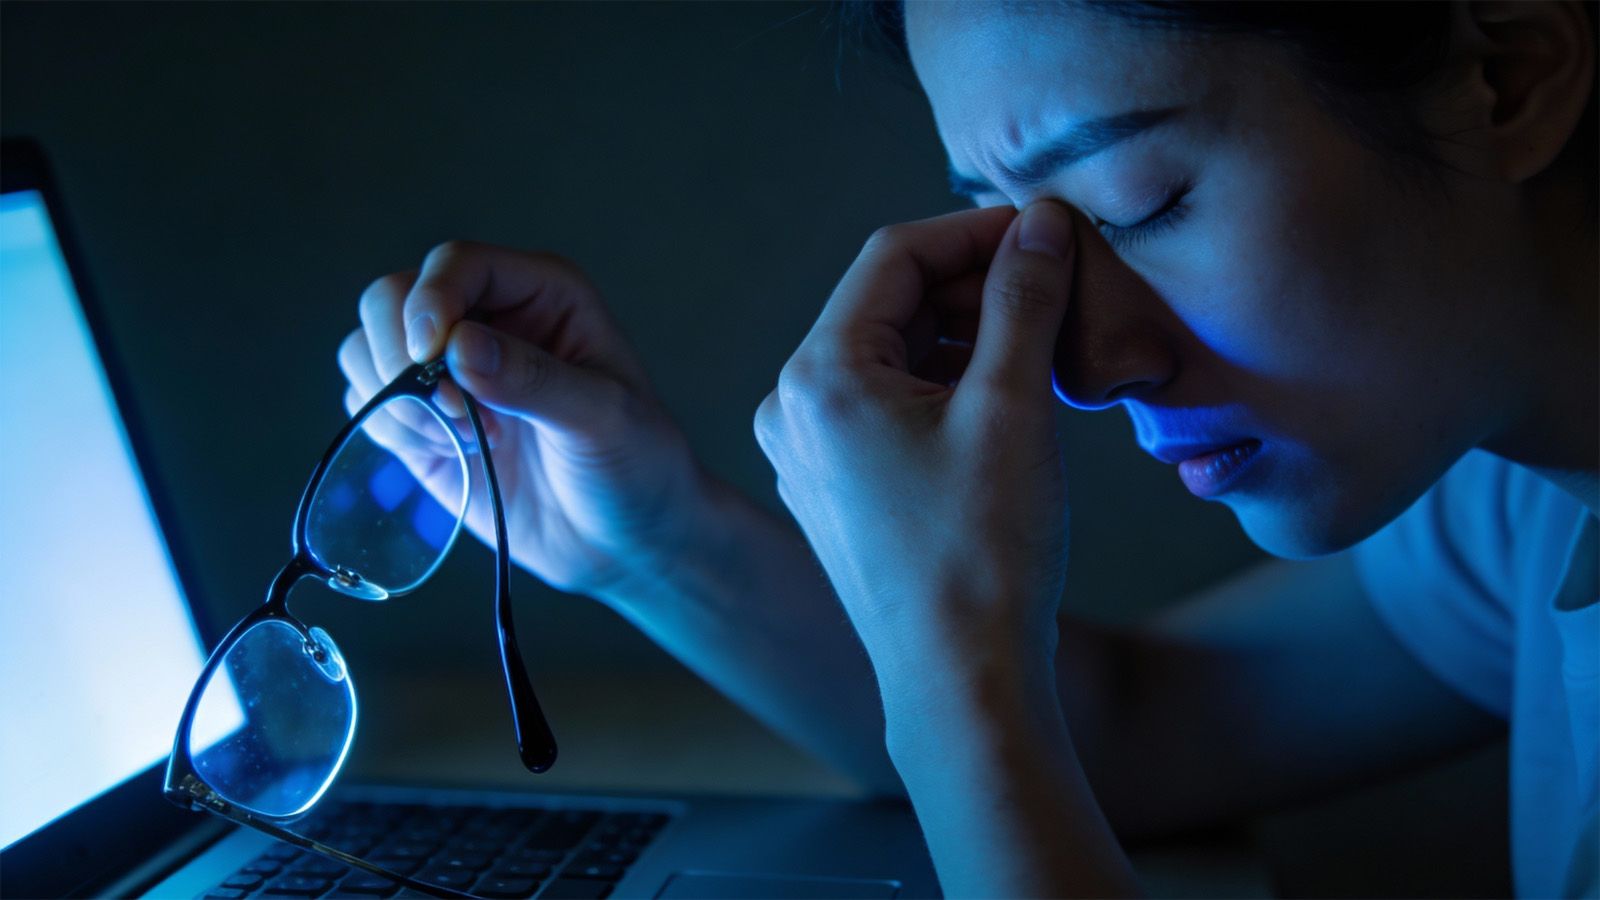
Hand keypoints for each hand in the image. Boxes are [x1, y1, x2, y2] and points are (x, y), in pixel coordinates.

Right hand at [338, 241, 707, 598]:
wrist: (624, 542)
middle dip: (402, 356)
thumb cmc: (638, 466)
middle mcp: (488, 319)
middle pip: (391, 298)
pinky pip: (367, 403)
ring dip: (399, 400)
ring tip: (471, 440)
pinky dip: (393, 430)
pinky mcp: (422, 422)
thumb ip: (534, 379)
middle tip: (454, 411)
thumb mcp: (603, 418)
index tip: (428, 352)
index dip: (430, 300)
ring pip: (367, 349)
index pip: (456, 264)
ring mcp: (448, 371)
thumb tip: (458, 346)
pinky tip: (458, 455)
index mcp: (540, 293)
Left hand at [754, 201, 1078, 679]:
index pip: (893, 257)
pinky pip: (887, 406)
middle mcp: (794, 409)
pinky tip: (1007, 396)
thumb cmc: (983, 553)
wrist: (962, 680)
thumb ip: (1022, 300)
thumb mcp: (1011, 407)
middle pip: (888, 304)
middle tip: (1054, 288)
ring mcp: (810, 453)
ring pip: (891, 356)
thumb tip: (1038, 223)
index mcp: (818, 378)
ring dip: (964, 337)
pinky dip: (945, 386)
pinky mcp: (837, 488)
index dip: (974, 233)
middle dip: (973, 287)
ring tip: (1042, 345)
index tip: (1043, 232)